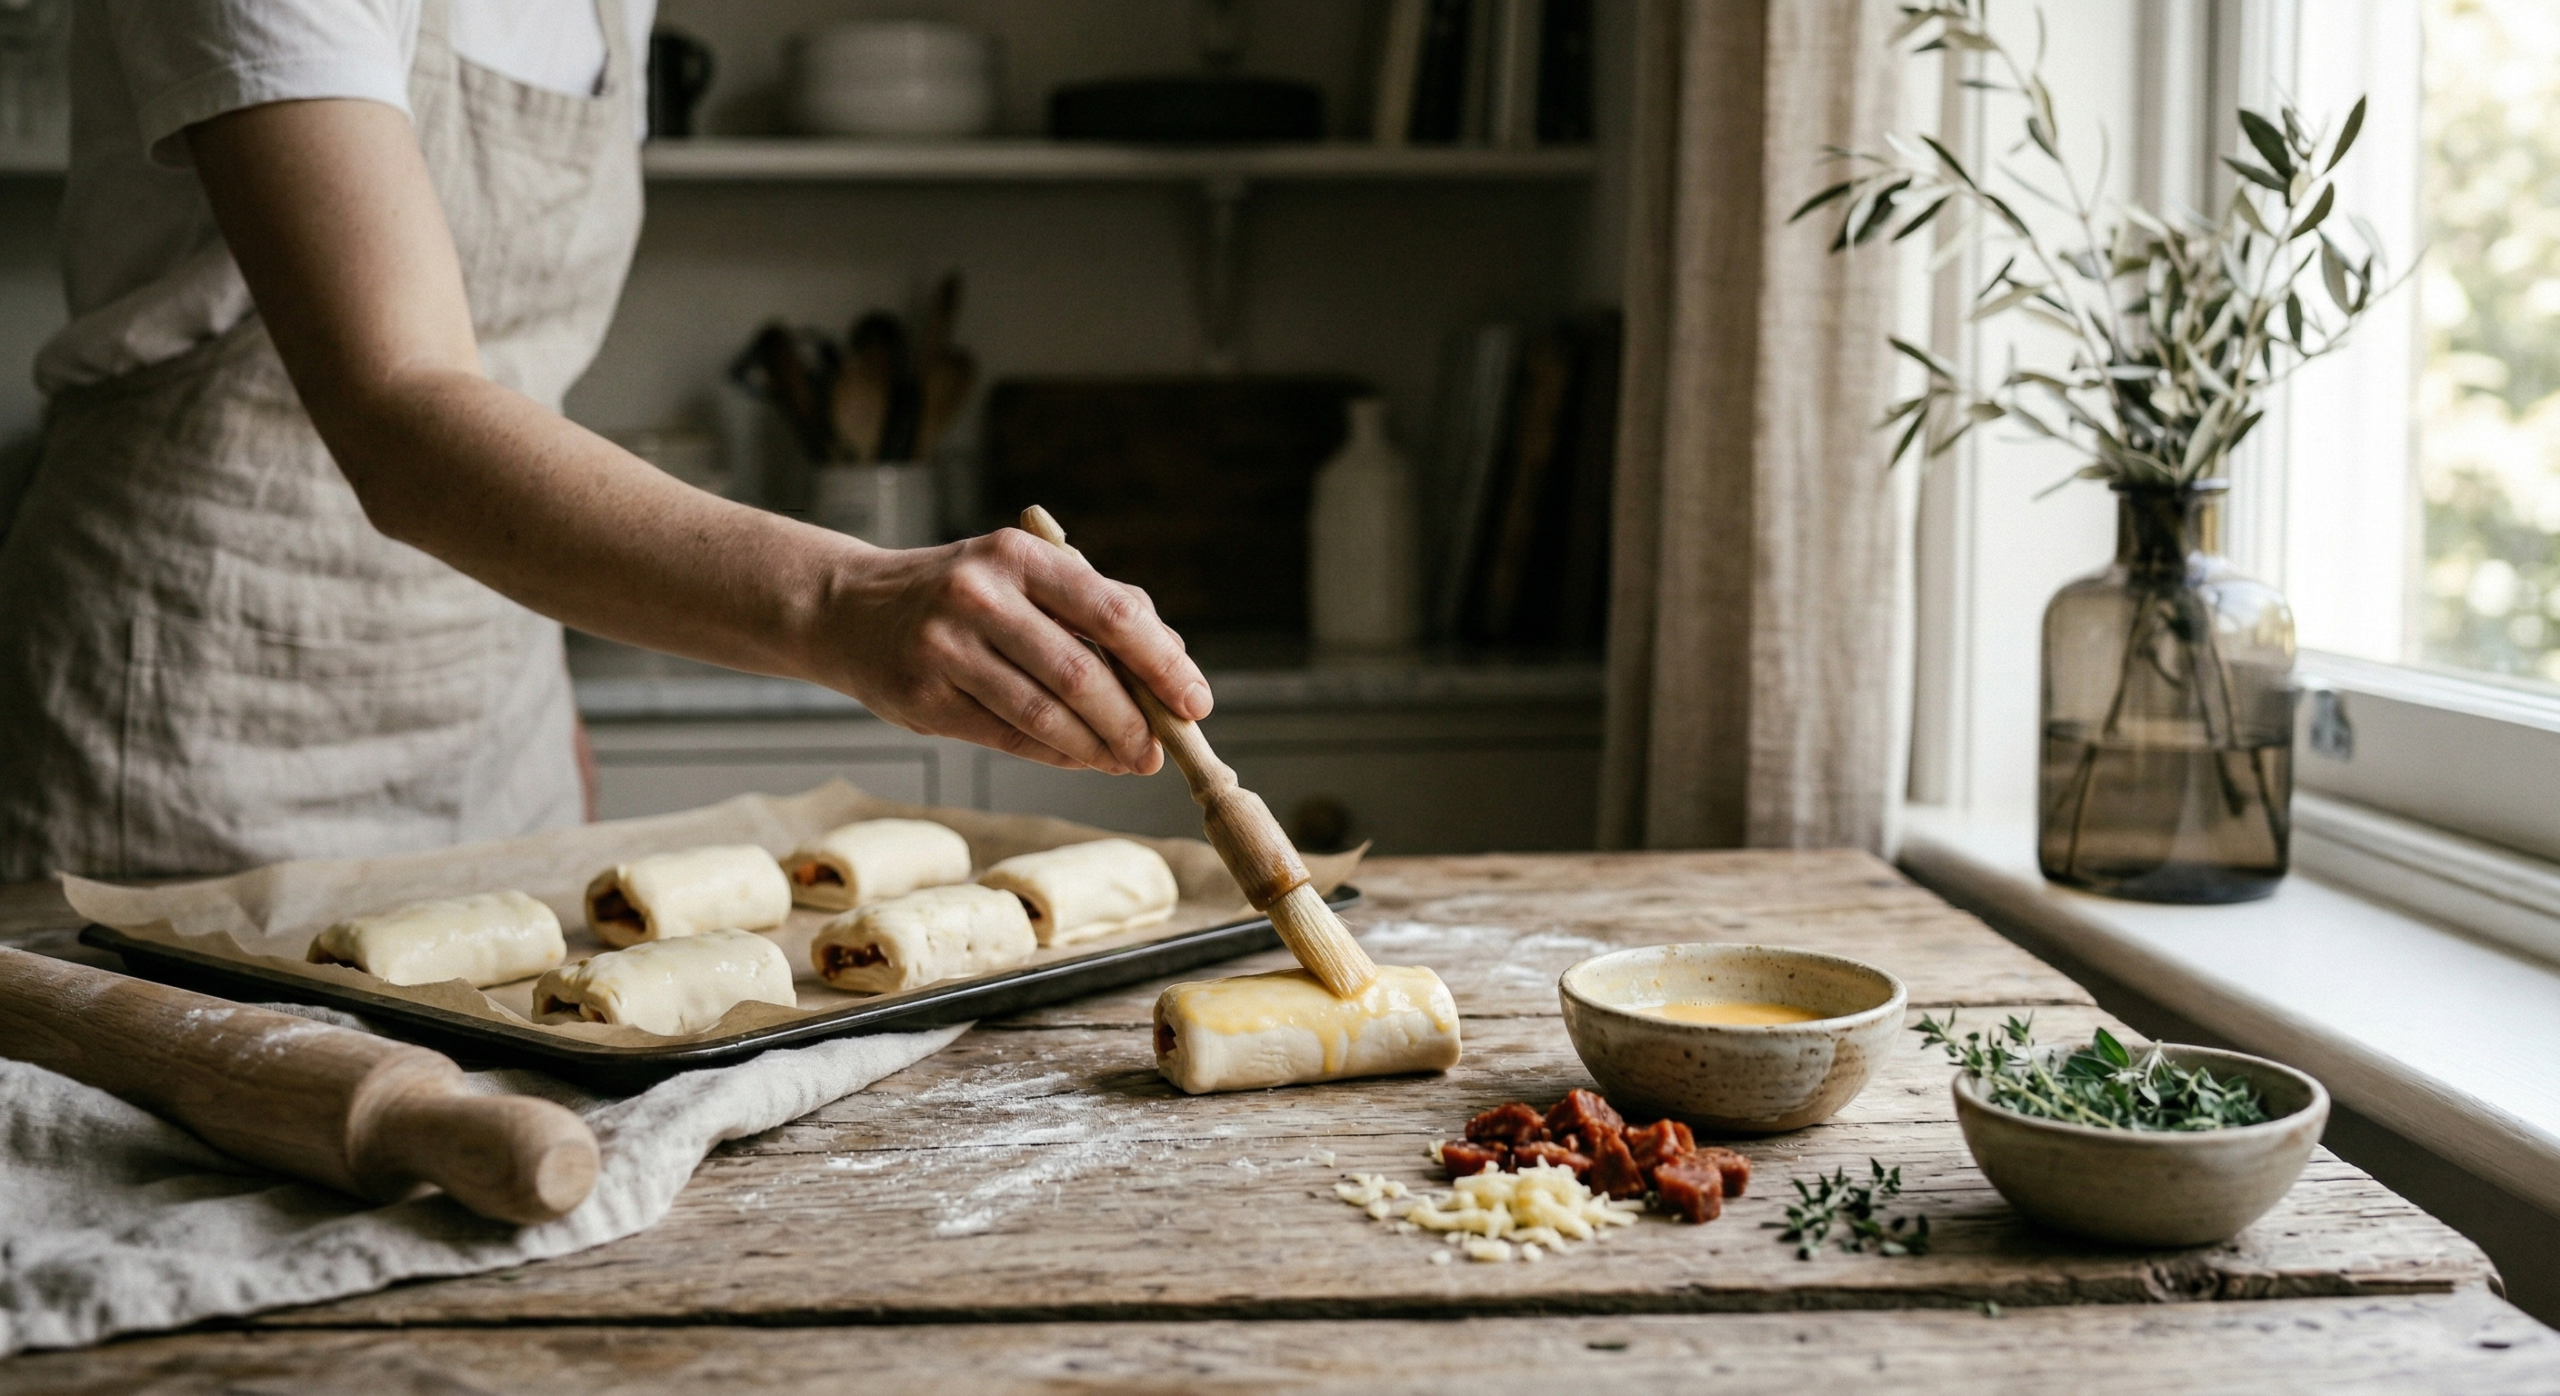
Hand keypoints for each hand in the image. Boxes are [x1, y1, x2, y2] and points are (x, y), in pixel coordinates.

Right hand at [814, 528, 1212, 773]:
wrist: (848, 609)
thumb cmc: (959, 595)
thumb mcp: (1023, 576)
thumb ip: (1095, 610)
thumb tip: (1173, 665)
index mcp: (1019, 556)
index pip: (1111, 610)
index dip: (1162, 662)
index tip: (1194, 700)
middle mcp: (980, 595)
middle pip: (1081, 672)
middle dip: (1133, 720)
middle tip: (1160, 750)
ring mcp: (946, 646)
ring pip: (1045, 713)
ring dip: (1097, 748)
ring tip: (1127, 760)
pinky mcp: (924, 696)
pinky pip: (1008, 735)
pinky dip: (1056, 754)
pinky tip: (1080, 757)